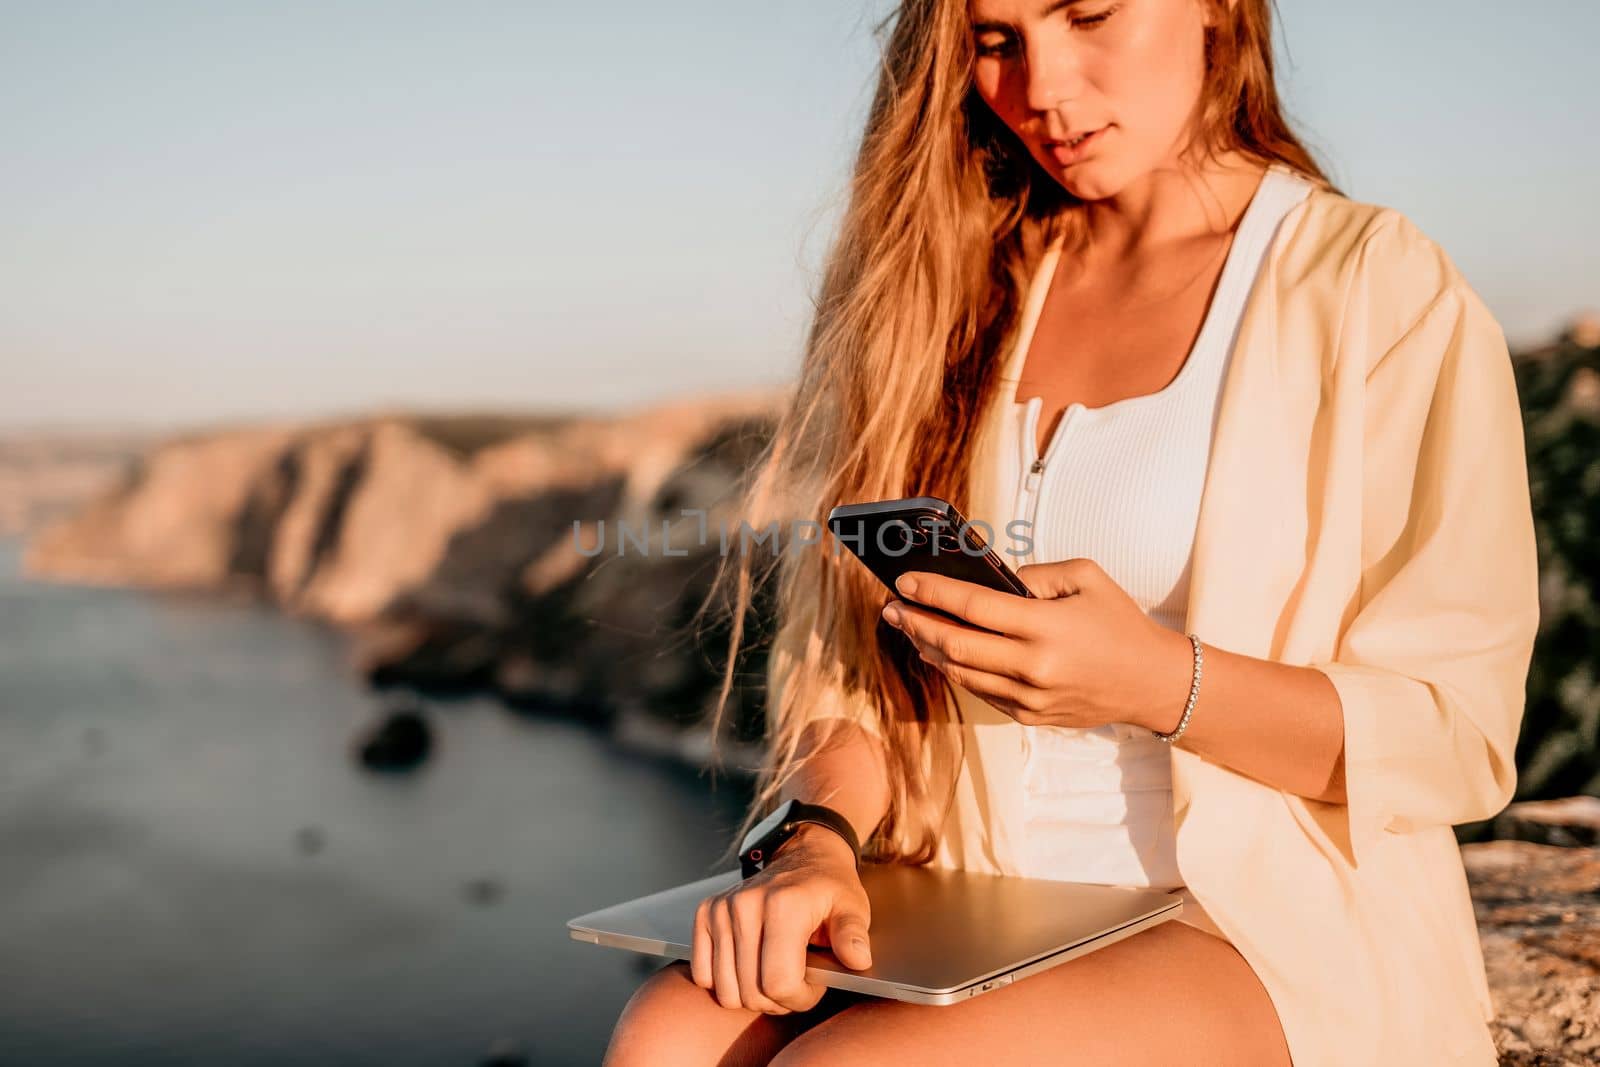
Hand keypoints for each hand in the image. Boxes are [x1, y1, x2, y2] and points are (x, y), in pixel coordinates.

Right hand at [690, 824, 872, 1012]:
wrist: (804, 855)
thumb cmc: (830, 888)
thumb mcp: (852, 908)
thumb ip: (853, 935)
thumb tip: (857, 959)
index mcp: (784, 905)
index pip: (780, 983)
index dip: (800, 998)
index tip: (815, 985)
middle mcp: (746, 905)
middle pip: (752, 992)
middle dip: (779, 1001)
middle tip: (798, 981)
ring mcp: (722, 909)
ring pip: (727, 991)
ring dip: (752, 995)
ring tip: (775, 974)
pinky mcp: (706, 914)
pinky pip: (703, 975)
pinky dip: (726, 982)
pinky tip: (749, 967)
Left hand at [879, 559, 1193, 731]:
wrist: (1152, 683)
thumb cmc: (1119, 623)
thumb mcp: (1085, 577)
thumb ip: (1033, 575)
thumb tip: (988, 581)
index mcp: (1046, 628)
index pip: (973, 608)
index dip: (932, 593)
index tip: (904, 582)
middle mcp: (1033, 667)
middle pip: (955, 645)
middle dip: (916, 623)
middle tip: (891, 607)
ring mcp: (1030, 697)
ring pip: (961, 673)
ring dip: (929, 648)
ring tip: (909, 626)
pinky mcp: (1030, 717)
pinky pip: (981, 691)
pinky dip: (956, 670)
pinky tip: (941, 651)